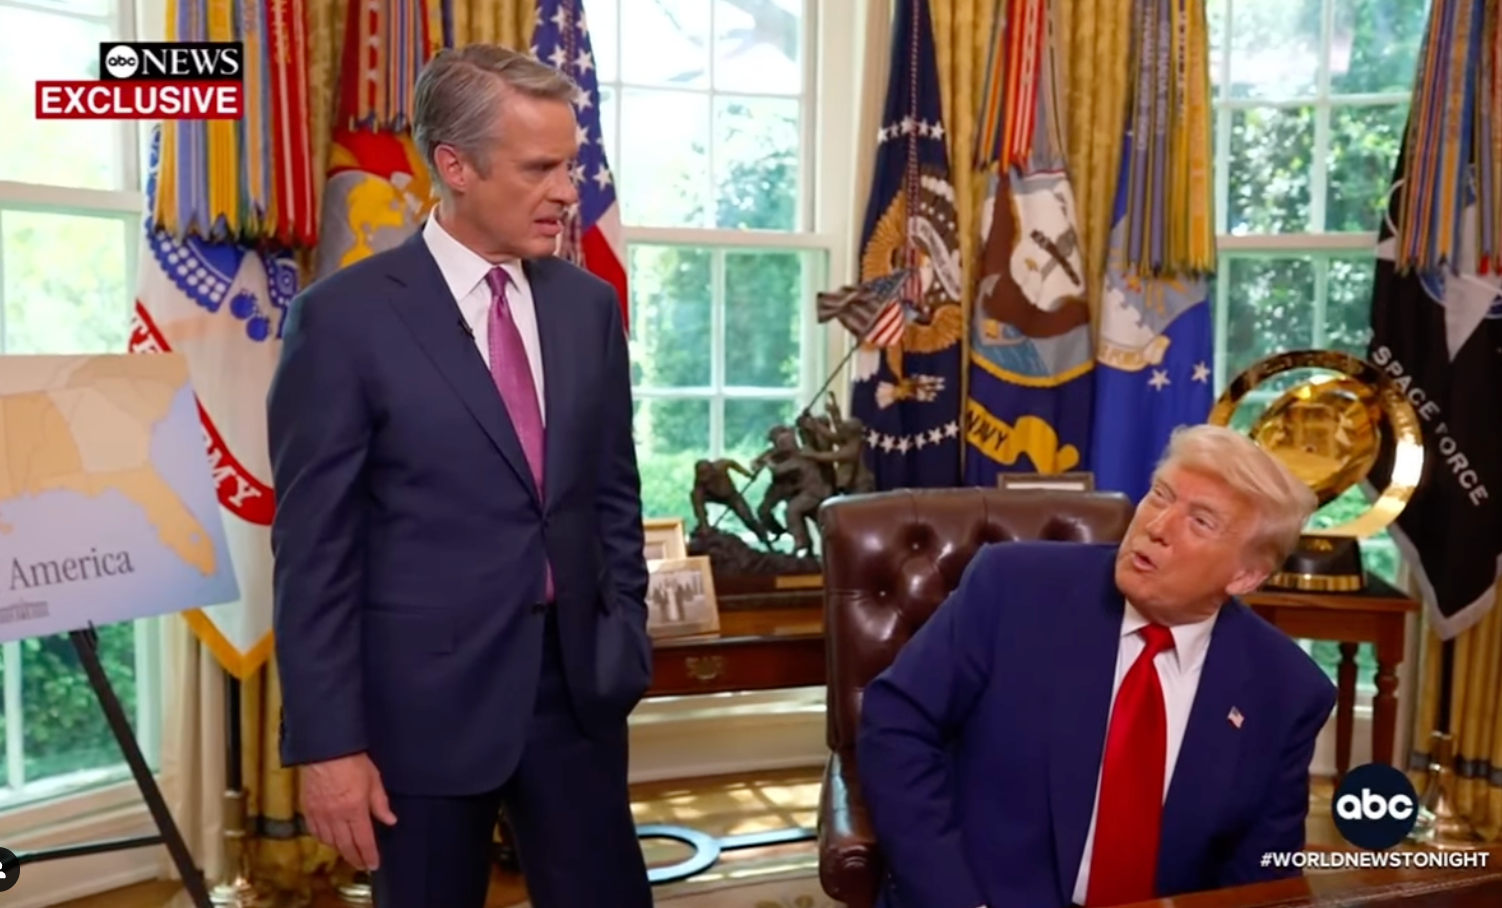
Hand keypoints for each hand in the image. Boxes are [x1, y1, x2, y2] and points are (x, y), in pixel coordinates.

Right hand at [299, 752, 396, 870]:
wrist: (325, 749)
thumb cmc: (352, 761)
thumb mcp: (374, 780)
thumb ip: (380, 803)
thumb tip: (390, 820)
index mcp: (355, 810)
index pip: (364, 841)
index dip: (369, 855)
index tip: (373, 865)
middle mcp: (336, 817)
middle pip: (346, 846)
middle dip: (355, 858)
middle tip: (362, 865)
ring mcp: (320, 814)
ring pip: (329, 841)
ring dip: (340, 850)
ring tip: (348, 853)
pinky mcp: (308, 809)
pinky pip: (315, 831)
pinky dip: (323, 839)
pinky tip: (329, 840)